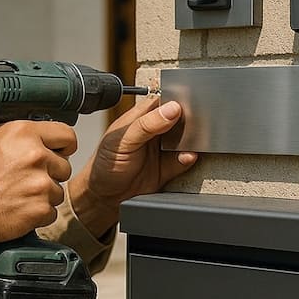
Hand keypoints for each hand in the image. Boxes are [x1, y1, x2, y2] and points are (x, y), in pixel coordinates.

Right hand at [0, 120, 77, 243]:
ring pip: (58, 190)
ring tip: (17, 196)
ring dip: (43, 196)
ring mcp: (40, 183)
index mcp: (23, 133)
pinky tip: (18, 210)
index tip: (59, 153)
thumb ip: (16, 135)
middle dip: (50, 174)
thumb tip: (35, 134)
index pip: (67, 135)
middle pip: (65, 166)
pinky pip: (51, 212)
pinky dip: (38, 214)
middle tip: (26, 180)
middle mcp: (35, 155)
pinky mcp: (41, 208)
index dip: (63, 146)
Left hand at [70, 98, 197, 231]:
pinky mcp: (169, 167)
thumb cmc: (105, 163)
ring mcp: (162, 149)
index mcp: (141, 117)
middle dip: (189, 121)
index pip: (163, 102)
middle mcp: (154, 131)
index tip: (186, 105)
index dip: (176, 101)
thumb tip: (171, 109)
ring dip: (191, 140)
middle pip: (179, 119)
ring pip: (185, 139)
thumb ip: (147, 124)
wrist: (105, 196)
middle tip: (194, 123)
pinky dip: (188, 158)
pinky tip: (188, 156)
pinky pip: (184, 160)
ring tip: (192, 140)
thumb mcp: (123, 140)